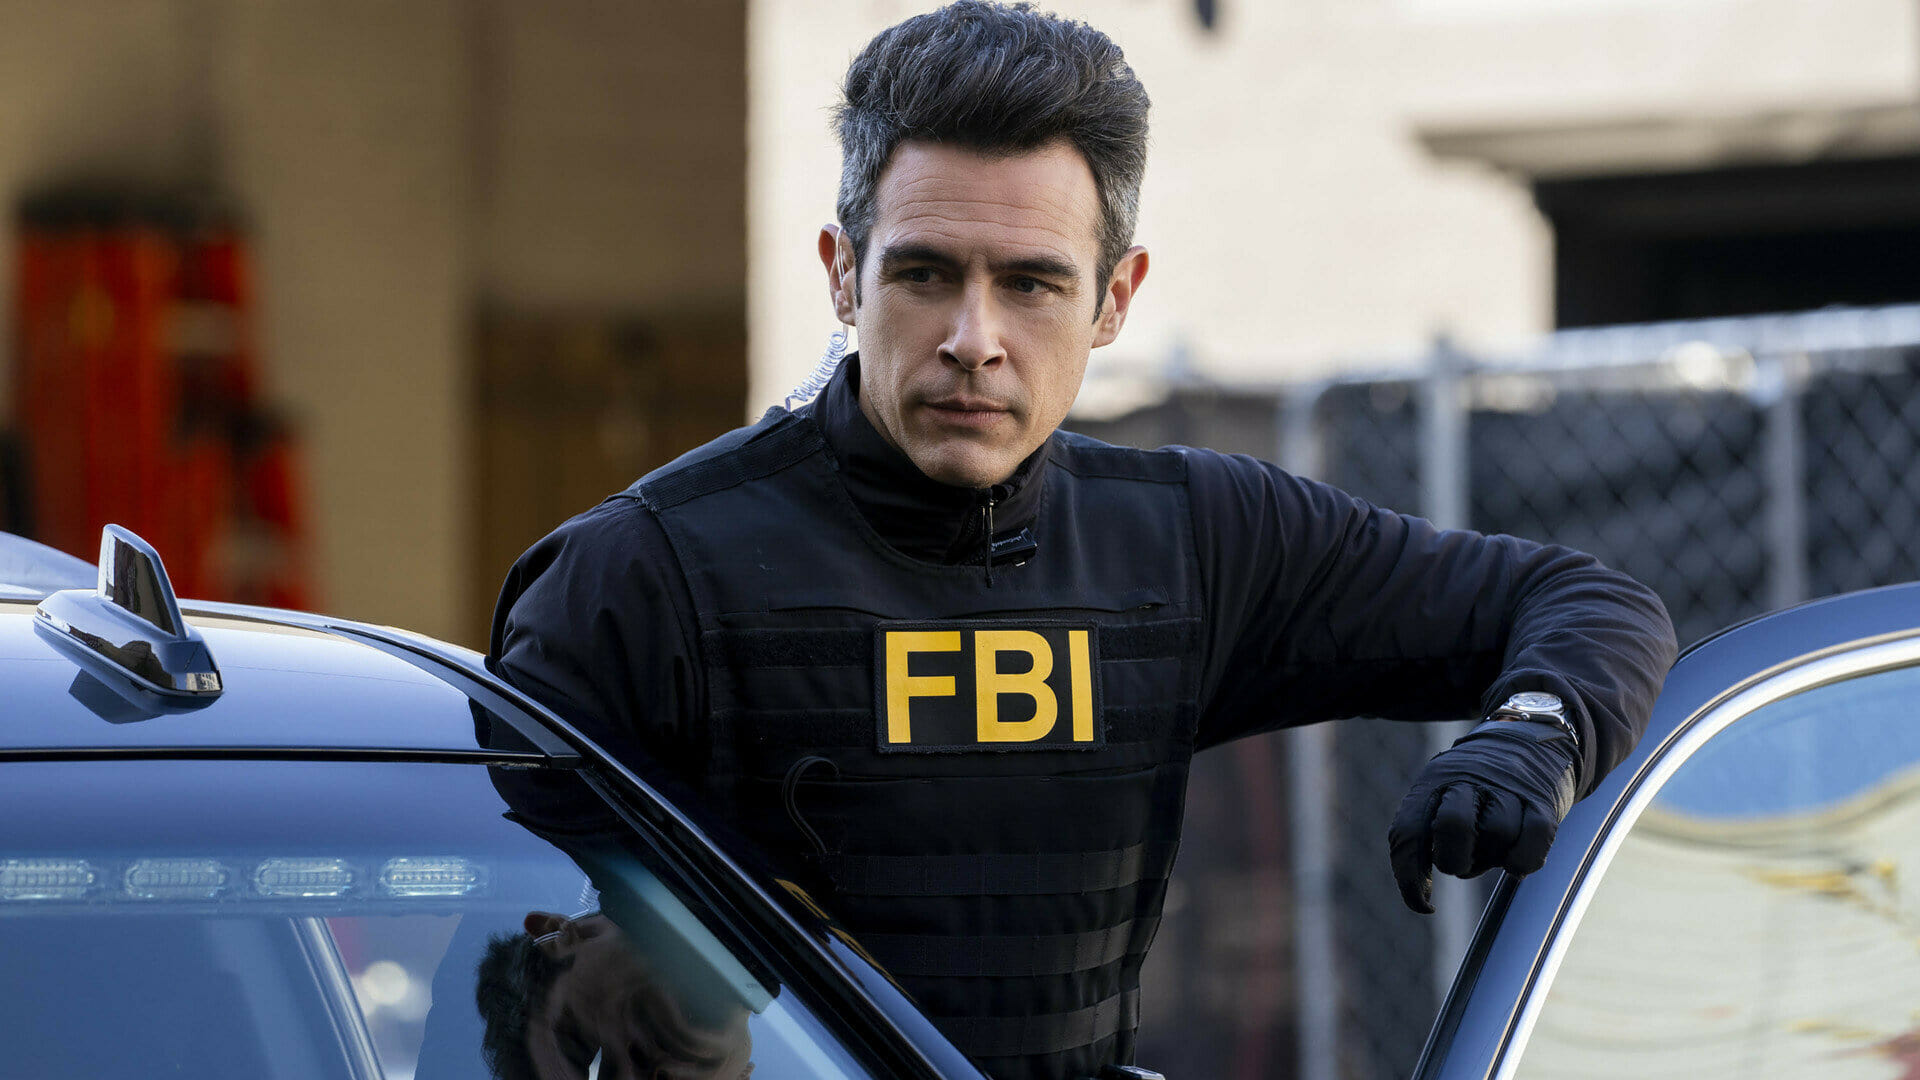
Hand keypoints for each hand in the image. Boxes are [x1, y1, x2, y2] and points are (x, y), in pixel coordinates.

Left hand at [1388, 719, 1577, 913]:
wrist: (1530, 741)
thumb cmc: (1476, 786)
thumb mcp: (1441, 792)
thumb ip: (1424, 833)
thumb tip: (1419, 891)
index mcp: (1432, 782)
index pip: (1408, 831)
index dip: (1409, 876)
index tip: (1422, 903)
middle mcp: (1467, 780)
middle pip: (1453, 825)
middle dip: (1455, 859)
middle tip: (1462, 863)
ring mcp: (1507, 788)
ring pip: (1497, 834)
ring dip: (1493, 858)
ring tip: (1493, 849)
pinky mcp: (1542, 800)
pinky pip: (1533, 839)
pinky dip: (1523, 861)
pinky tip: (1516, 864)